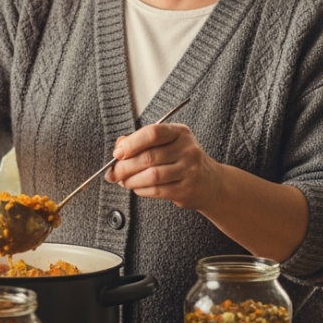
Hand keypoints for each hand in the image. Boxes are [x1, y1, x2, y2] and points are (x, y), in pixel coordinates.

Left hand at [104, 123, 223, 208]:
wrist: (209, 183)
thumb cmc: (180, 160)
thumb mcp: (166, 143)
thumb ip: (141, 141)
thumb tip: (119, 147)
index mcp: (179, 132)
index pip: (153, 133)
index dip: (131, 143)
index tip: (117, 153)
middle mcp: (187, 149)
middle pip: (149, 157)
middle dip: (125, 167)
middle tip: (113, 173)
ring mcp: (189, 170)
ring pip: (152, 176)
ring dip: (131, 180)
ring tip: (124, 181)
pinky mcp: (186, 189)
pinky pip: (157, 190)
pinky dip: (141, 190)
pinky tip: (137, 188)